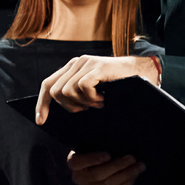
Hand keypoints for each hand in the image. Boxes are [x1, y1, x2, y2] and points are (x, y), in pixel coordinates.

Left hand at [35, 54, 159, 122]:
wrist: (143, 73)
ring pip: (67, 91)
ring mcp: (86, 63)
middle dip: (69, 106)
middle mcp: (76, 63)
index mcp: (72, 68)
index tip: (40, 121)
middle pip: (55, 91)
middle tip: (88, 109)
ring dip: (83, 103)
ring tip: (99, 103)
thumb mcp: (93, 91)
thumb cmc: (119, 86)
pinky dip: (92, 98)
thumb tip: (60, 111)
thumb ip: (77, 95)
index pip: (48, 85)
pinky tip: (104, 99)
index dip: (42, 104)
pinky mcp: (96, 67)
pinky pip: (82, 88)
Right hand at [66, 149, 142, 184]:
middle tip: (132, 158)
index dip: (93, 159)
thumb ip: (98, 142)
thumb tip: (116, 138)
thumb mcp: (92, 144)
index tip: (108, 155)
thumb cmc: (95, 150)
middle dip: (118, 166)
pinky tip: (134, 176)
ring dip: (126, 175)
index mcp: (74, 163)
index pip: (78, 162)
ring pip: (108, 184)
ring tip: (139, 166)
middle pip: (98, 174)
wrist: (95, 166)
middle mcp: (78, 178)